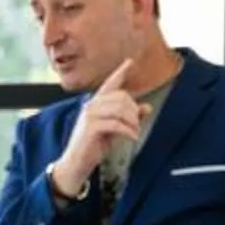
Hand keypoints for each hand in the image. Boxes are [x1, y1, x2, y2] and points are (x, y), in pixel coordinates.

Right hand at [50, 59, 141, 200]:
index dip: (121, 72)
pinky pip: (117, 124)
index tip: (130, 62)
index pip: (110, 84)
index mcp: (96, 104)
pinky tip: (132, 137)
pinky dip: (128, 131)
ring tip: (134, 132)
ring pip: (121, 109)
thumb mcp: (115, 129)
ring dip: (133, 122)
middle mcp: (91, 105)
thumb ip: (130, 117)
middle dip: (134, 110)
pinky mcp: (91, 127)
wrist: (76, 162)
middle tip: (136, 124)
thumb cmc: (94, 146)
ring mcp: (90, 115)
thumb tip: (147, 107)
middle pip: (122, 97)